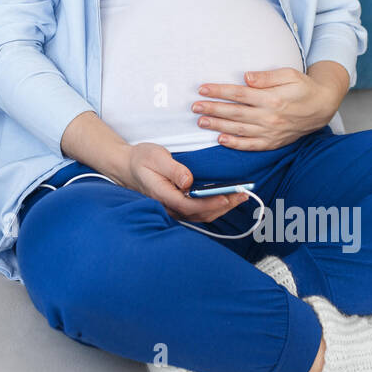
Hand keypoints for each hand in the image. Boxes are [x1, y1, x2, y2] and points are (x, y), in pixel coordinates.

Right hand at [123, 142, 251, 222]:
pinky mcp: (178, 206)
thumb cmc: (141, 160)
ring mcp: (173, 209)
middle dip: (223, 205)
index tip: (226, 197)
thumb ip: (173, 169)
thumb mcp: (156, 156)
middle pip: (200, 213)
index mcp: (162, 195)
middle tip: (243, 195)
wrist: (128, 166)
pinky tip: (226, 199)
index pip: (190, 205)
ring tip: (240, 197)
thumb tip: (188, 181)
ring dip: (222, 207)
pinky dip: (215, 206)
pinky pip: (198, 211)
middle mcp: (169, 206)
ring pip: (201, 215)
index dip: (209, 203)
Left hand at [192, 67, 340, 150]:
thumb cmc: (304, 88)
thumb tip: (246, 77)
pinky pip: (251, 145)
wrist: (322, 106)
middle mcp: (270, 117)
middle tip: (194, 107)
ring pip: (239, 130)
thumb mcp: (289, 74)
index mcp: (272, 99)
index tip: (202, 89)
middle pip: (234, 113)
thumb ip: (267, 77)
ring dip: (218, 126)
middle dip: (212, 109)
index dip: (219, 91)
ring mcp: (271, 131)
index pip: (239, 94)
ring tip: (201, 122)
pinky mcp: (274, 142)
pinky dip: (235, 144)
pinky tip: (221, 140)